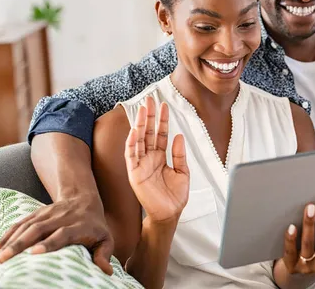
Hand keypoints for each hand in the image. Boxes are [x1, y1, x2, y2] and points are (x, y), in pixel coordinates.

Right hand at [0, 195, 114, 274]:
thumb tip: (105, 272)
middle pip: (38, 229)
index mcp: (77, 226)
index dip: (49, 242)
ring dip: (10, 240)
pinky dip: (6, 235)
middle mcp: (60, 218)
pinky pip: (19, 223)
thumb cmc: (95, 225)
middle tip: (5, 259)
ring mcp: (46, 214)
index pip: (62, 233)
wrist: (84, 198)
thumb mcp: (105, 239)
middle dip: (20, 244)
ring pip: (26, 225)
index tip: (35, 253)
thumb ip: (104, 254)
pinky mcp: (36, 214)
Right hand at [125, 96, 189, 222]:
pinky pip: (131, 155)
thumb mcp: (183, 172)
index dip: (162, 120)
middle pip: (148, 132)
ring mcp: (141, 164)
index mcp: (161, 156)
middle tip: (150, 100)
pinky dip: (132, 143)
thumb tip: (178, 136)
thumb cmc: (175, 196)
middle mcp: (149, 158)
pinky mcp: (135, 173)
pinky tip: (134, 131)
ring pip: (139, 140)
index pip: (160, 134)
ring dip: (140, 125)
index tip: (163, 106)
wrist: (169, 214)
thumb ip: (179, 154)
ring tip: (142, 110)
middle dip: (149, 116)